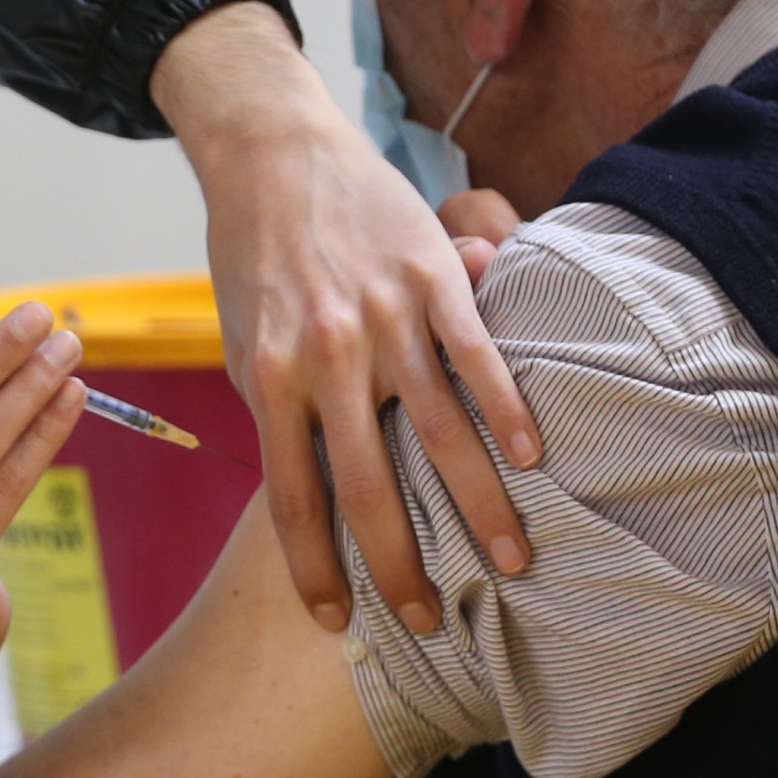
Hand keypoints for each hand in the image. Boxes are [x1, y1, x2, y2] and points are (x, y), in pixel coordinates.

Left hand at [151, 8, 539, 637]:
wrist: (274, 154)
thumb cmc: (256, 259)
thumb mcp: (243, 341)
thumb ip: (280, 409)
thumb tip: (314, 487)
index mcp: (268, 378)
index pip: (293, 497)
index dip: (314, 566)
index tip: (335, 623)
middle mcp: (327, 354)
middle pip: (370, 484)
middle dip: (400, 564)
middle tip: (429, 621)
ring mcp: (384, 315)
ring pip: (441, 431)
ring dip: (479, 506)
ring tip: (512, 563)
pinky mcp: (432, 276)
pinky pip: (478, 355)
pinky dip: (508, 409)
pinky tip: (534, 458)